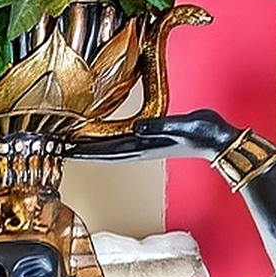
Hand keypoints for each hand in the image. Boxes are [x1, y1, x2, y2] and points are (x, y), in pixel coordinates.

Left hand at [70, 109, 240, 159]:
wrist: (220, 140)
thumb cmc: (205, 132)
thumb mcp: (183, 125)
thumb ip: (160, 126)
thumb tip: (137, 127)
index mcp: (144, 145)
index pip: (106, 149)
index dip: (84, 148)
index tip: (63, 146)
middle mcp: (139, 148)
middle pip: (101, 151)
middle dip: (78, 149)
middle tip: (55, 145)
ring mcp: (143, 146)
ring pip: (107, 149)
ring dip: (88, 147)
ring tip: (68, 143)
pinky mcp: (148, 141)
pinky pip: (118, 143)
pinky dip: (102, 143)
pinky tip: (95, 139)